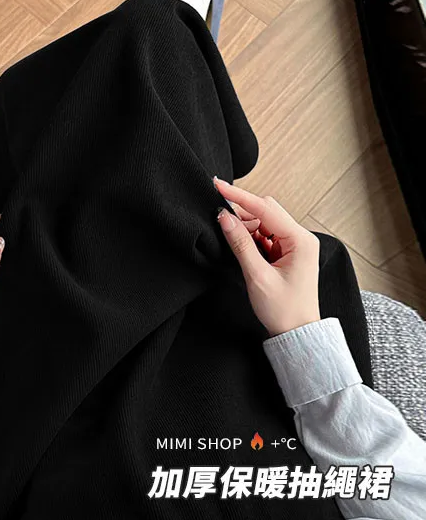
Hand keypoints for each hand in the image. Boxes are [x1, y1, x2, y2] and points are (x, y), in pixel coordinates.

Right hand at [213, 177, 320, 335]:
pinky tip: (242, 249)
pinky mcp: (286, 253)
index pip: (265, 208)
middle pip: (266, 211)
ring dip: (245, 228)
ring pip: (263, 223)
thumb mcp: (257, 276)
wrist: (296, 333)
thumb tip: (224, 217)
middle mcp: (300, 238)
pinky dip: (250, 239)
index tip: (218, 186)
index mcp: (300, 240)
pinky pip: (265, 236)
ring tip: (233, 245)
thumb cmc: (283, 309)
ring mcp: (294, 245)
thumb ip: (240, 243)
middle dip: (242, 214)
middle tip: (220, 222)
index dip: (239, 197)